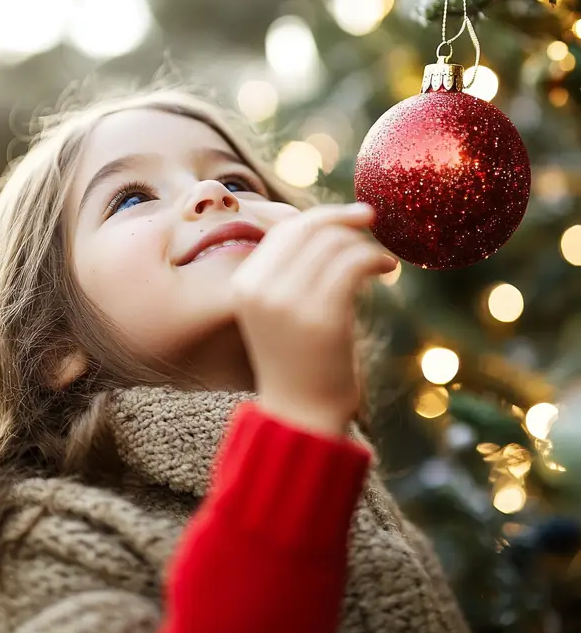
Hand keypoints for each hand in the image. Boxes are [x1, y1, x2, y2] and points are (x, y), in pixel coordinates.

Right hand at [229, 202, 396, 438]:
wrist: (300, 416)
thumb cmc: (298, 361)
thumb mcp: (279, 310)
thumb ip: (290, 270)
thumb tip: (326, 224)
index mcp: (245, 284)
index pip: (286, 230)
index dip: (323, 216)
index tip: (353, 216)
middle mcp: (261, 289)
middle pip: (310, 230)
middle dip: (346, 220)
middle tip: (373, 222)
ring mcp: (289, 303)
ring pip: (335, 245)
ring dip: (366, 245)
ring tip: (382, 262)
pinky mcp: (322, 318)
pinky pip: (353, 265)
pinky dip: (375, 260)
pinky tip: (386, 271)